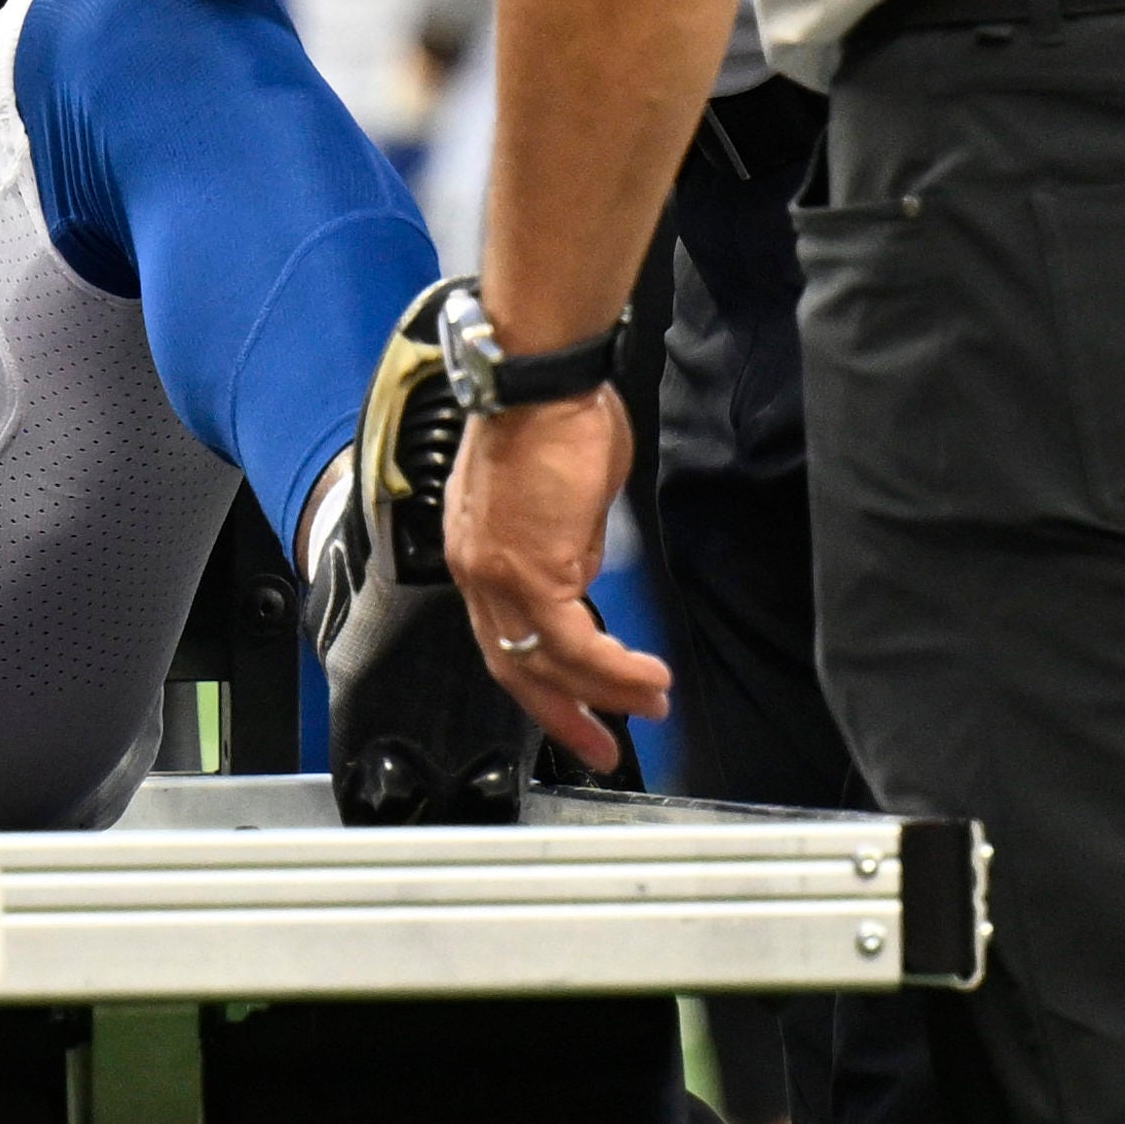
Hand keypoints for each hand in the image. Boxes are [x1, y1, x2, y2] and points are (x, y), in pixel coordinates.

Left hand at [438, 381, 666, 776]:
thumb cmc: (556, 414)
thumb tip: (585, 574)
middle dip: (561, 714)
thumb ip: (570, 544)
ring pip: (547, 662)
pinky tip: (645, 679)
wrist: (541, 378)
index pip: (503, 633)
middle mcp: (476, 570)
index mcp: (477, 550)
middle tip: (602, 745)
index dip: (541, 676)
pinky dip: (611, 669)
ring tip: (648, 707)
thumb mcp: (564, 495)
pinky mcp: (531, 571)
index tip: (576, 702)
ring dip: (604, 693)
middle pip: (514, 665)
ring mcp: (497, 574)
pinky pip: (573, 643)